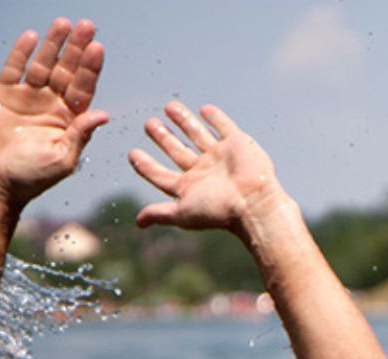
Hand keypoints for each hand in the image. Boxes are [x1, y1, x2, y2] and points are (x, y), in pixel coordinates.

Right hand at [0, 18, 107, 206]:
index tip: (99, 48)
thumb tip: (103, 115)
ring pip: (43, 65)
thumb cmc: (33, 177)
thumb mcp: (63, 159)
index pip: (84, 87)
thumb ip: (81, 135)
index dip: (91, 68)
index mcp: (70, 119)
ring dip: (53, 45)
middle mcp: (52, 104)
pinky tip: (33, 37)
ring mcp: (28, 97)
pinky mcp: (3, 95)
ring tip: (63, 24)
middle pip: (67, 70)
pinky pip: (14, 69)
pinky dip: (22, 53)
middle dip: (77, 49)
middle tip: (88, 27)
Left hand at [129, 102, 283, 237]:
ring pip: (197, 135)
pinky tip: (204, 110)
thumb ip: (160, 213)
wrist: (254, 201)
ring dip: (184, 121)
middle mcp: (204, 171)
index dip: (147, 165)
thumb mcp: (182, 212)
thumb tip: (138, 223)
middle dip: (163, 138)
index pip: (162, 174)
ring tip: (169, 107)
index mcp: (190, 187)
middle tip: (149, 124)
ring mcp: (221, 156)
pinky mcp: (237, 144)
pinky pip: (224, 127)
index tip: (132, 154)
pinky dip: (216, 118)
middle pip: (178, 151)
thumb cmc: (218, 210)